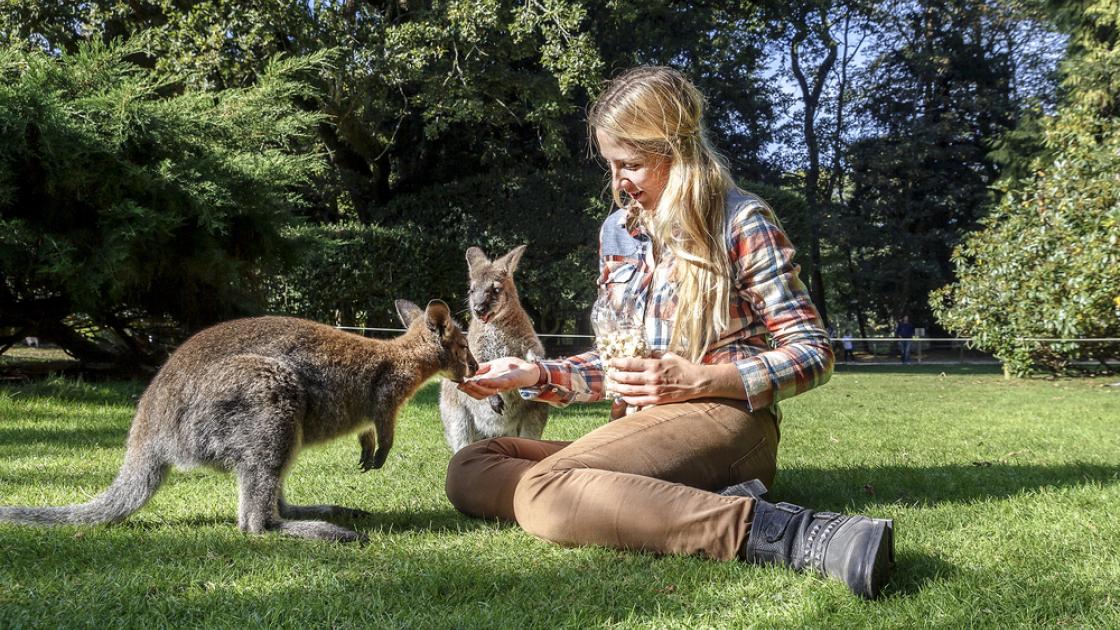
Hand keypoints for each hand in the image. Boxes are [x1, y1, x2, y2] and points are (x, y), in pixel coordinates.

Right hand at [457, 356, 539, 399]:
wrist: (530, 370)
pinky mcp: (510, 382)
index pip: (477, 390)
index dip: (467, 389)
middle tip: (460, 385)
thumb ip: (483, 369)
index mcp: (491, 385)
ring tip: (467, 383)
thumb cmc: (513, 369)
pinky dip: (489, 383)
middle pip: (480, 395)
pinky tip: (481, 380)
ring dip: (476, 388)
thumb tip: (470, 369)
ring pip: (487, 392)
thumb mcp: (494, 366)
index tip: (457, 384)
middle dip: (469, 390)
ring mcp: (503, 386)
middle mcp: (496, 388)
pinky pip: (498, 385)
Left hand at [608, 352, 723, 406]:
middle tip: (609, 375)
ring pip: (630, 391)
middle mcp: (651, 378)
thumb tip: (646, 354)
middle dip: (615, 376)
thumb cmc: (684, 368)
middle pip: (627, 378)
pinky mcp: (657, 400)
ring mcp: (653, 390)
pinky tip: (623, 397)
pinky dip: (629, 399)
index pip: (630, 363)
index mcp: (654, 365)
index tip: (611, 362)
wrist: (696, 382)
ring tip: (612, 387)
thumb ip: (656, 355)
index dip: (618, 363)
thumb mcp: (669, 356)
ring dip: (619, 389)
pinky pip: (639, 401)